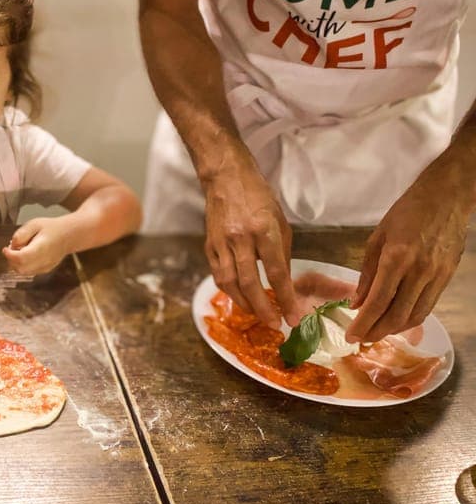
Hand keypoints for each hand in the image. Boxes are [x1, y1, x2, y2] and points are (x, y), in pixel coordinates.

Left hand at [2, 217, 70, 275]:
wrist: (68, 235)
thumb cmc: (51, 228)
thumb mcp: (34, 224)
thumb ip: (21, 234)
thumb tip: (12, 245)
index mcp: (41, 248)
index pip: (21, 258)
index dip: (10, 255)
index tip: (5, 249)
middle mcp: (44, 260)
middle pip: (20, 268)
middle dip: (11, 259)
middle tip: (12, 248)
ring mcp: (45, 267)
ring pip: (23, 272)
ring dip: (16, 263)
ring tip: (21, 250)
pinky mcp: (45, 270)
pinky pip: (29, 272)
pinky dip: (23, 265)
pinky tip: (27, 254)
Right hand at [203, 161, 299, 328]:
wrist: (226, 178)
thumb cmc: (259, 197)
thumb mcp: (280, 222)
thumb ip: (281, 254)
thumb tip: (283, 283)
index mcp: (264, 230)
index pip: (276, 273)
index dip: (286, 299)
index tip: (294, 318)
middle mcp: (240, 238)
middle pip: (249, 283)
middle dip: (263, 309)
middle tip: (274, 325)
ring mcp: (221, 243)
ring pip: (230, 283)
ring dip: (244, 304)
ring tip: (258, 314)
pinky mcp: (209, 245)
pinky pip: (218, 275)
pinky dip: (229, 291)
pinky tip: (239, 298)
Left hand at [346, 168, 468, 342]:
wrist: (447, 196)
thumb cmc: (406, 212)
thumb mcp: (377, 238)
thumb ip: (366, 274)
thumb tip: (356, 303)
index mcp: (397, 258)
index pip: (378, 301)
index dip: (363, 323)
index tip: (350, 336)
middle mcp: (419, 271)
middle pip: (396, 315)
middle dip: (376, 332)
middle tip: (359, 340)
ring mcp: (436, 276)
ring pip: (414, 316)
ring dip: (393, 330)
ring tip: (375, 333)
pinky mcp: (447, 277)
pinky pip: (427, 307)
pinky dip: (410, 319)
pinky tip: (396, 321)